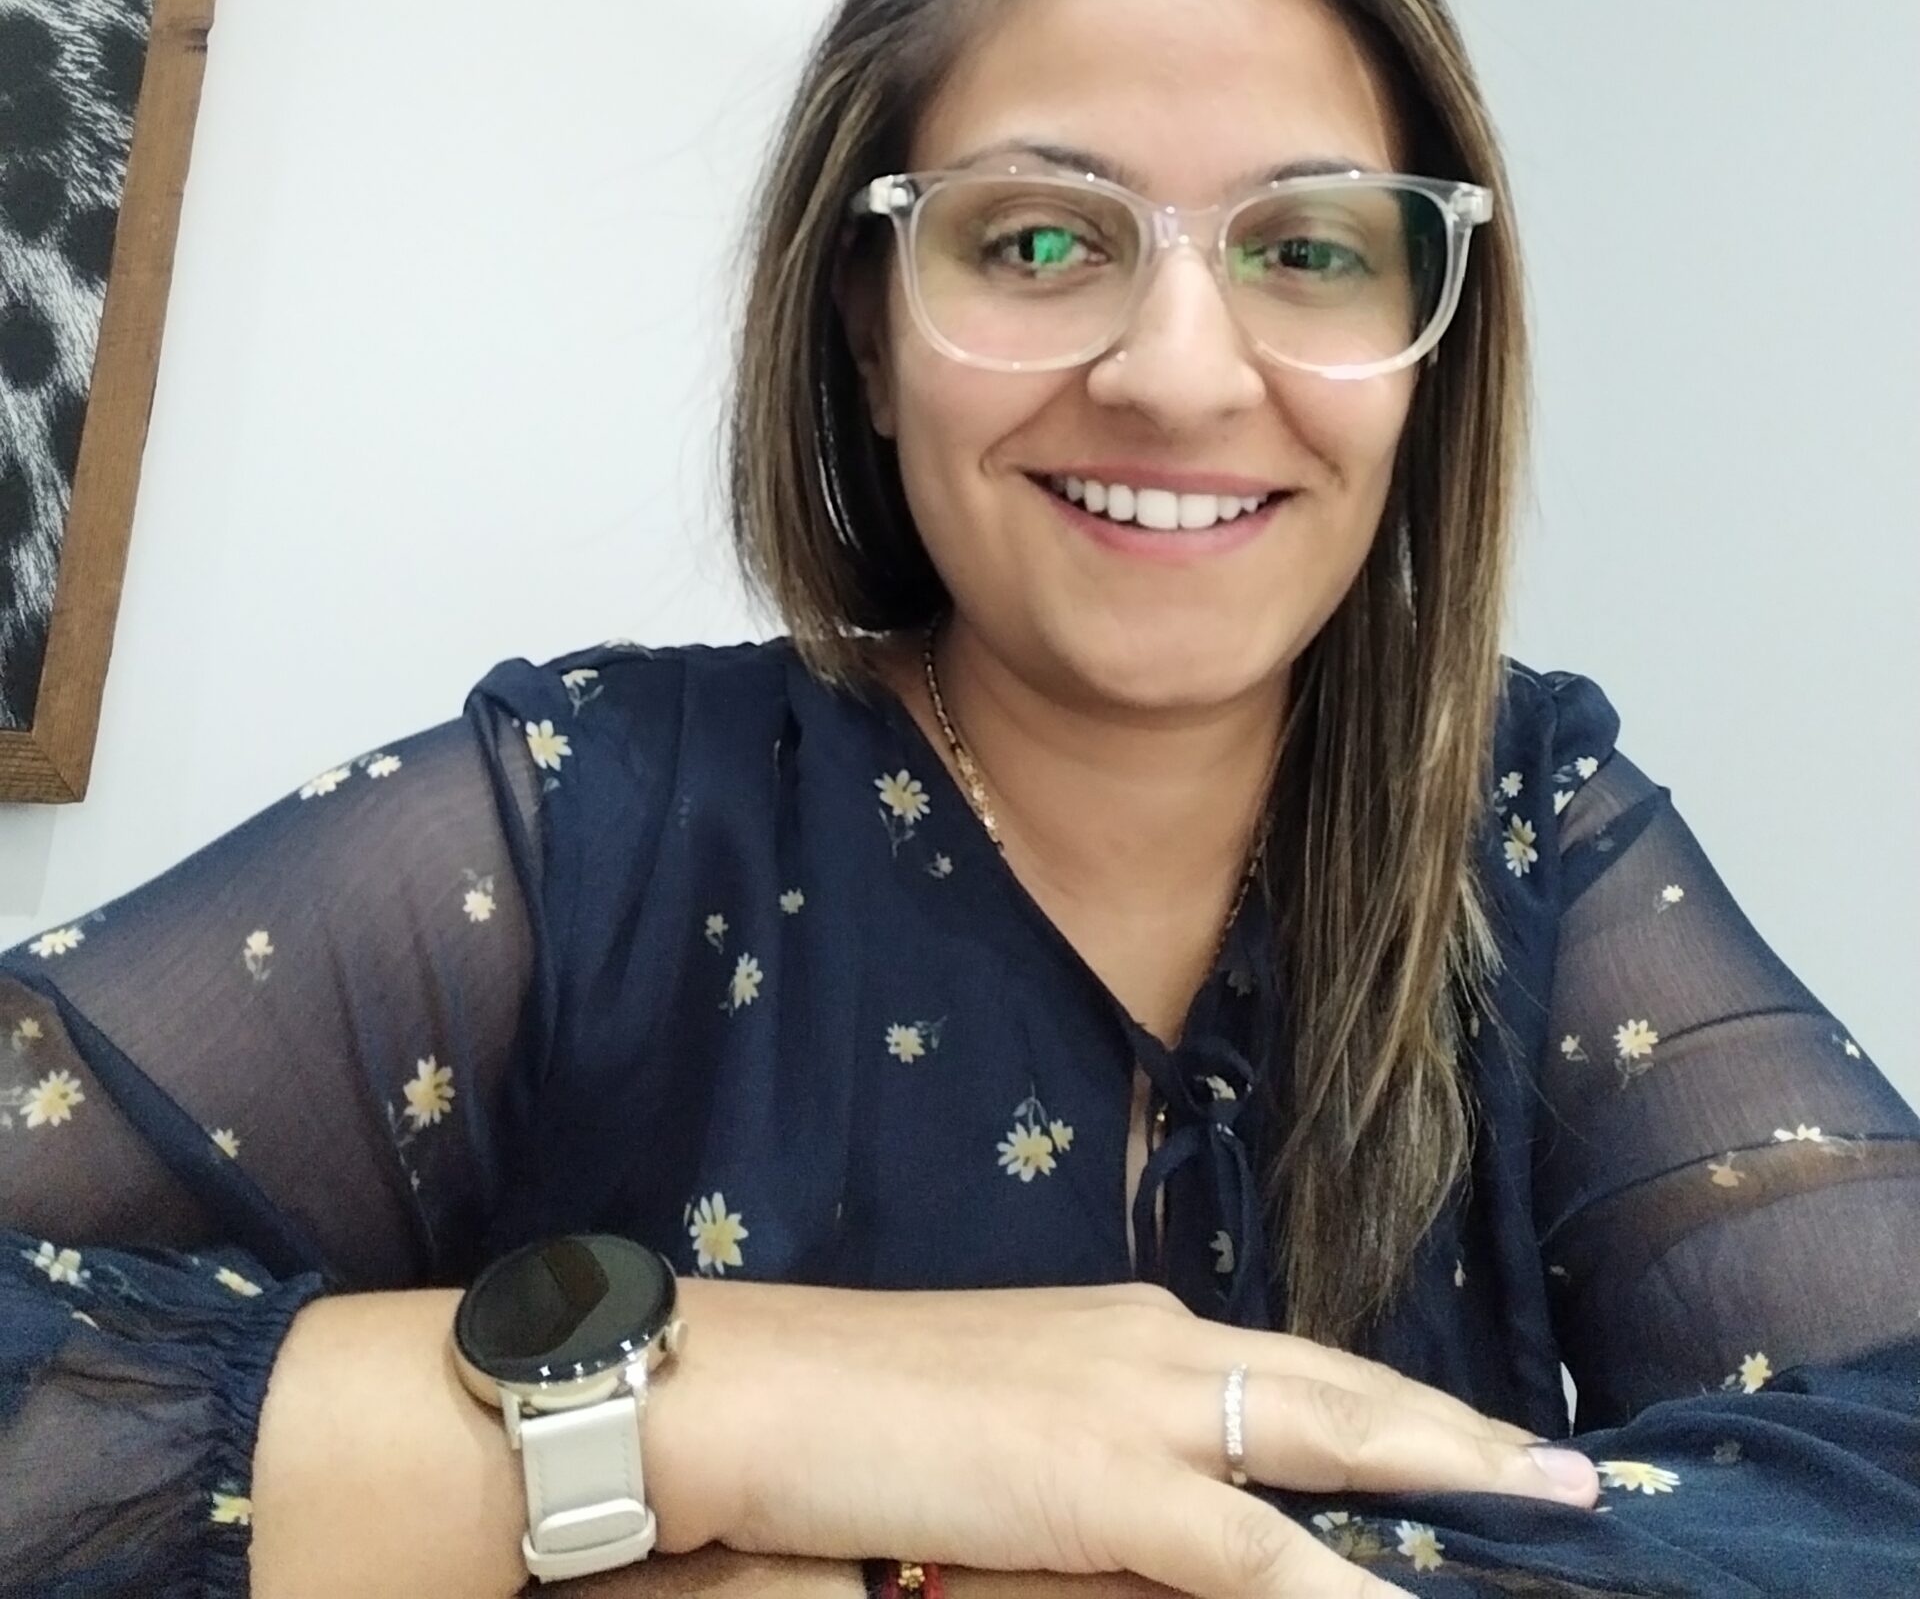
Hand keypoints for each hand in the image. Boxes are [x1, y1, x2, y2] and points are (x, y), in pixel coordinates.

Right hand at [646, 1280, 1597, 1597]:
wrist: (741, 1389)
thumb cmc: (846, 1418)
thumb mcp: (993, 1440)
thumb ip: (1092, 1481)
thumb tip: (1164, 1535)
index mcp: (1126, 1334)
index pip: (1291, 1373)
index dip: (1391, 1410)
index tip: (1476, 1444)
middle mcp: (1151, 1346)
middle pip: (1345, 1391)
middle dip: (1468, 1435)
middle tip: (1578, 1476)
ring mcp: (1134, 1405)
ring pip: (1334, 1442)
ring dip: (1451, 1481)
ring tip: (1556, 1510)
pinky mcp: (1101, 1484)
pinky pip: (1254, 1555)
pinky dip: (1340, 1587)